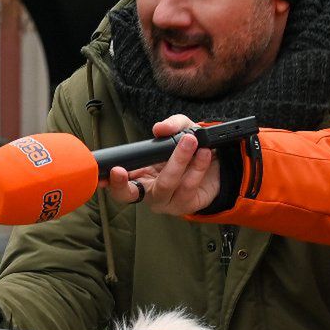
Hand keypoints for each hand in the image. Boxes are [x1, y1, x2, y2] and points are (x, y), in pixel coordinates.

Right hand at [100, 113, 220, 215]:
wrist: (220, 168)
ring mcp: (166, 202)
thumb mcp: (182, 132)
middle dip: (126, 182)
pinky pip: (188, 186)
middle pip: (130, 194)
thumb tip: (159, 128)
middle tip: (123, 167)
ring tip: (191, 141)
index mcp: (138, 178)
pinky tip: (204, 154)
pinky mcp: (186, 205)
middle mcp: (148, 193)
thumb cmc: (192, 153)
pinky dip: (197, 167)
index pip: (116, 184)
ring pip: (165, 184)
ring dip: (178, 160)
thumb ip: (172, 125)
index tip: (110, 171)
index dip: (109, 181)